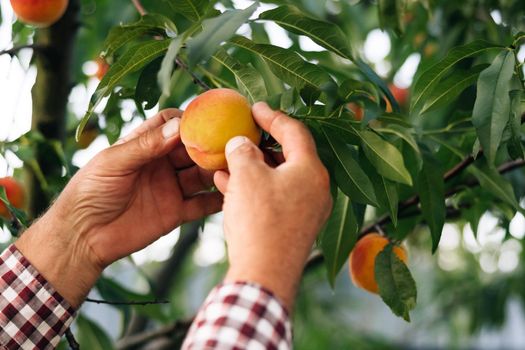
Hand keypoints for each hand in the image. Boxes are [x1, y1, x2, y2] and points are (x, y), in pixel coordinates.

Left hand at [16, 109, 222, 306]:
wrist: (83, 236)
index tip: (208, 118)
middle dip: (210, 145)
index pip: (171, 124)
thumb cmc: (90, 191)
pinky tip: (231, 195)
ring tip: (235, 167)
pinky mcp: (176, 212)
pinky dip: (216, 200)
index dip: (189, 120)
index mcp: (144, 145)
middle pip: (193, 149)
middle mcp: (161, 164)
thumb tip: (178, 127)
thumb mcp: (114, 162)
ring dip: (216, 171)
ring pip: (201, 175)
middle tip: (230, 143)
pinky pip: (201, 204)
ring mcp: (170, 188)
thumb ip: (146, 145)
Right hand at [214, 102, 331, 309]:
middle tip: (242, 134)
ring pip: (279, 178)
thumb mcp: (246, 176)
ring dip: (253, 167)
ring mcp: (308, 210)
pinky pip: (275, 198)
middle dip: (261, 144)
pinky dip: (255, 188)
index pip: (295, 132)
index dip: (272, 117)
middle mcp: (316, 189)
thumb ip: (242, 151)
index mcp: (311, 170)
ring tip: (228, 160)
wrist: (265, 275)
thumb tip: (240, 143)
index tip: (254, 108)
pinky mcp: (295, 227)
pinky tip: (227, 184)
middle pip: (289, 155)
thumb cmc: (259, 220)